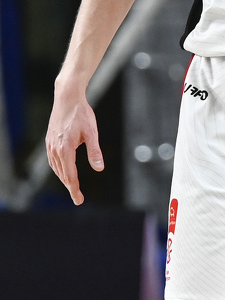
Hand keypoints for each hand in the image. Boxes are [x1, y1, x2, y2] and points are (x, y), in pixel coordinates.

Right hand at [46, 87, 103, 204]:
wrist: (67, 99)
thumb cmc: (82, 114)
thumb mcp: (92, 133)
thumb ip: (95, 152)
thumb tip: (99, 169)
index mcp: (65, 149)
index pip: (70, 175)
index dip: (75, 189)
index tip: (79, 200)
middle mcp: (55, 149)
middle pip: (62, 174)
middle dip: (70, 187)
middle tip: (78, 198)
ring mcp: (50, 145)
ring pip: (56, 168)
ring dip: (64, 178)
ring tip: (72, 187)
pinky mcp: (49, 141)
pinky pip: (53, 160)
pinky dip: (58, 169)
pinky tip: (64, 170)